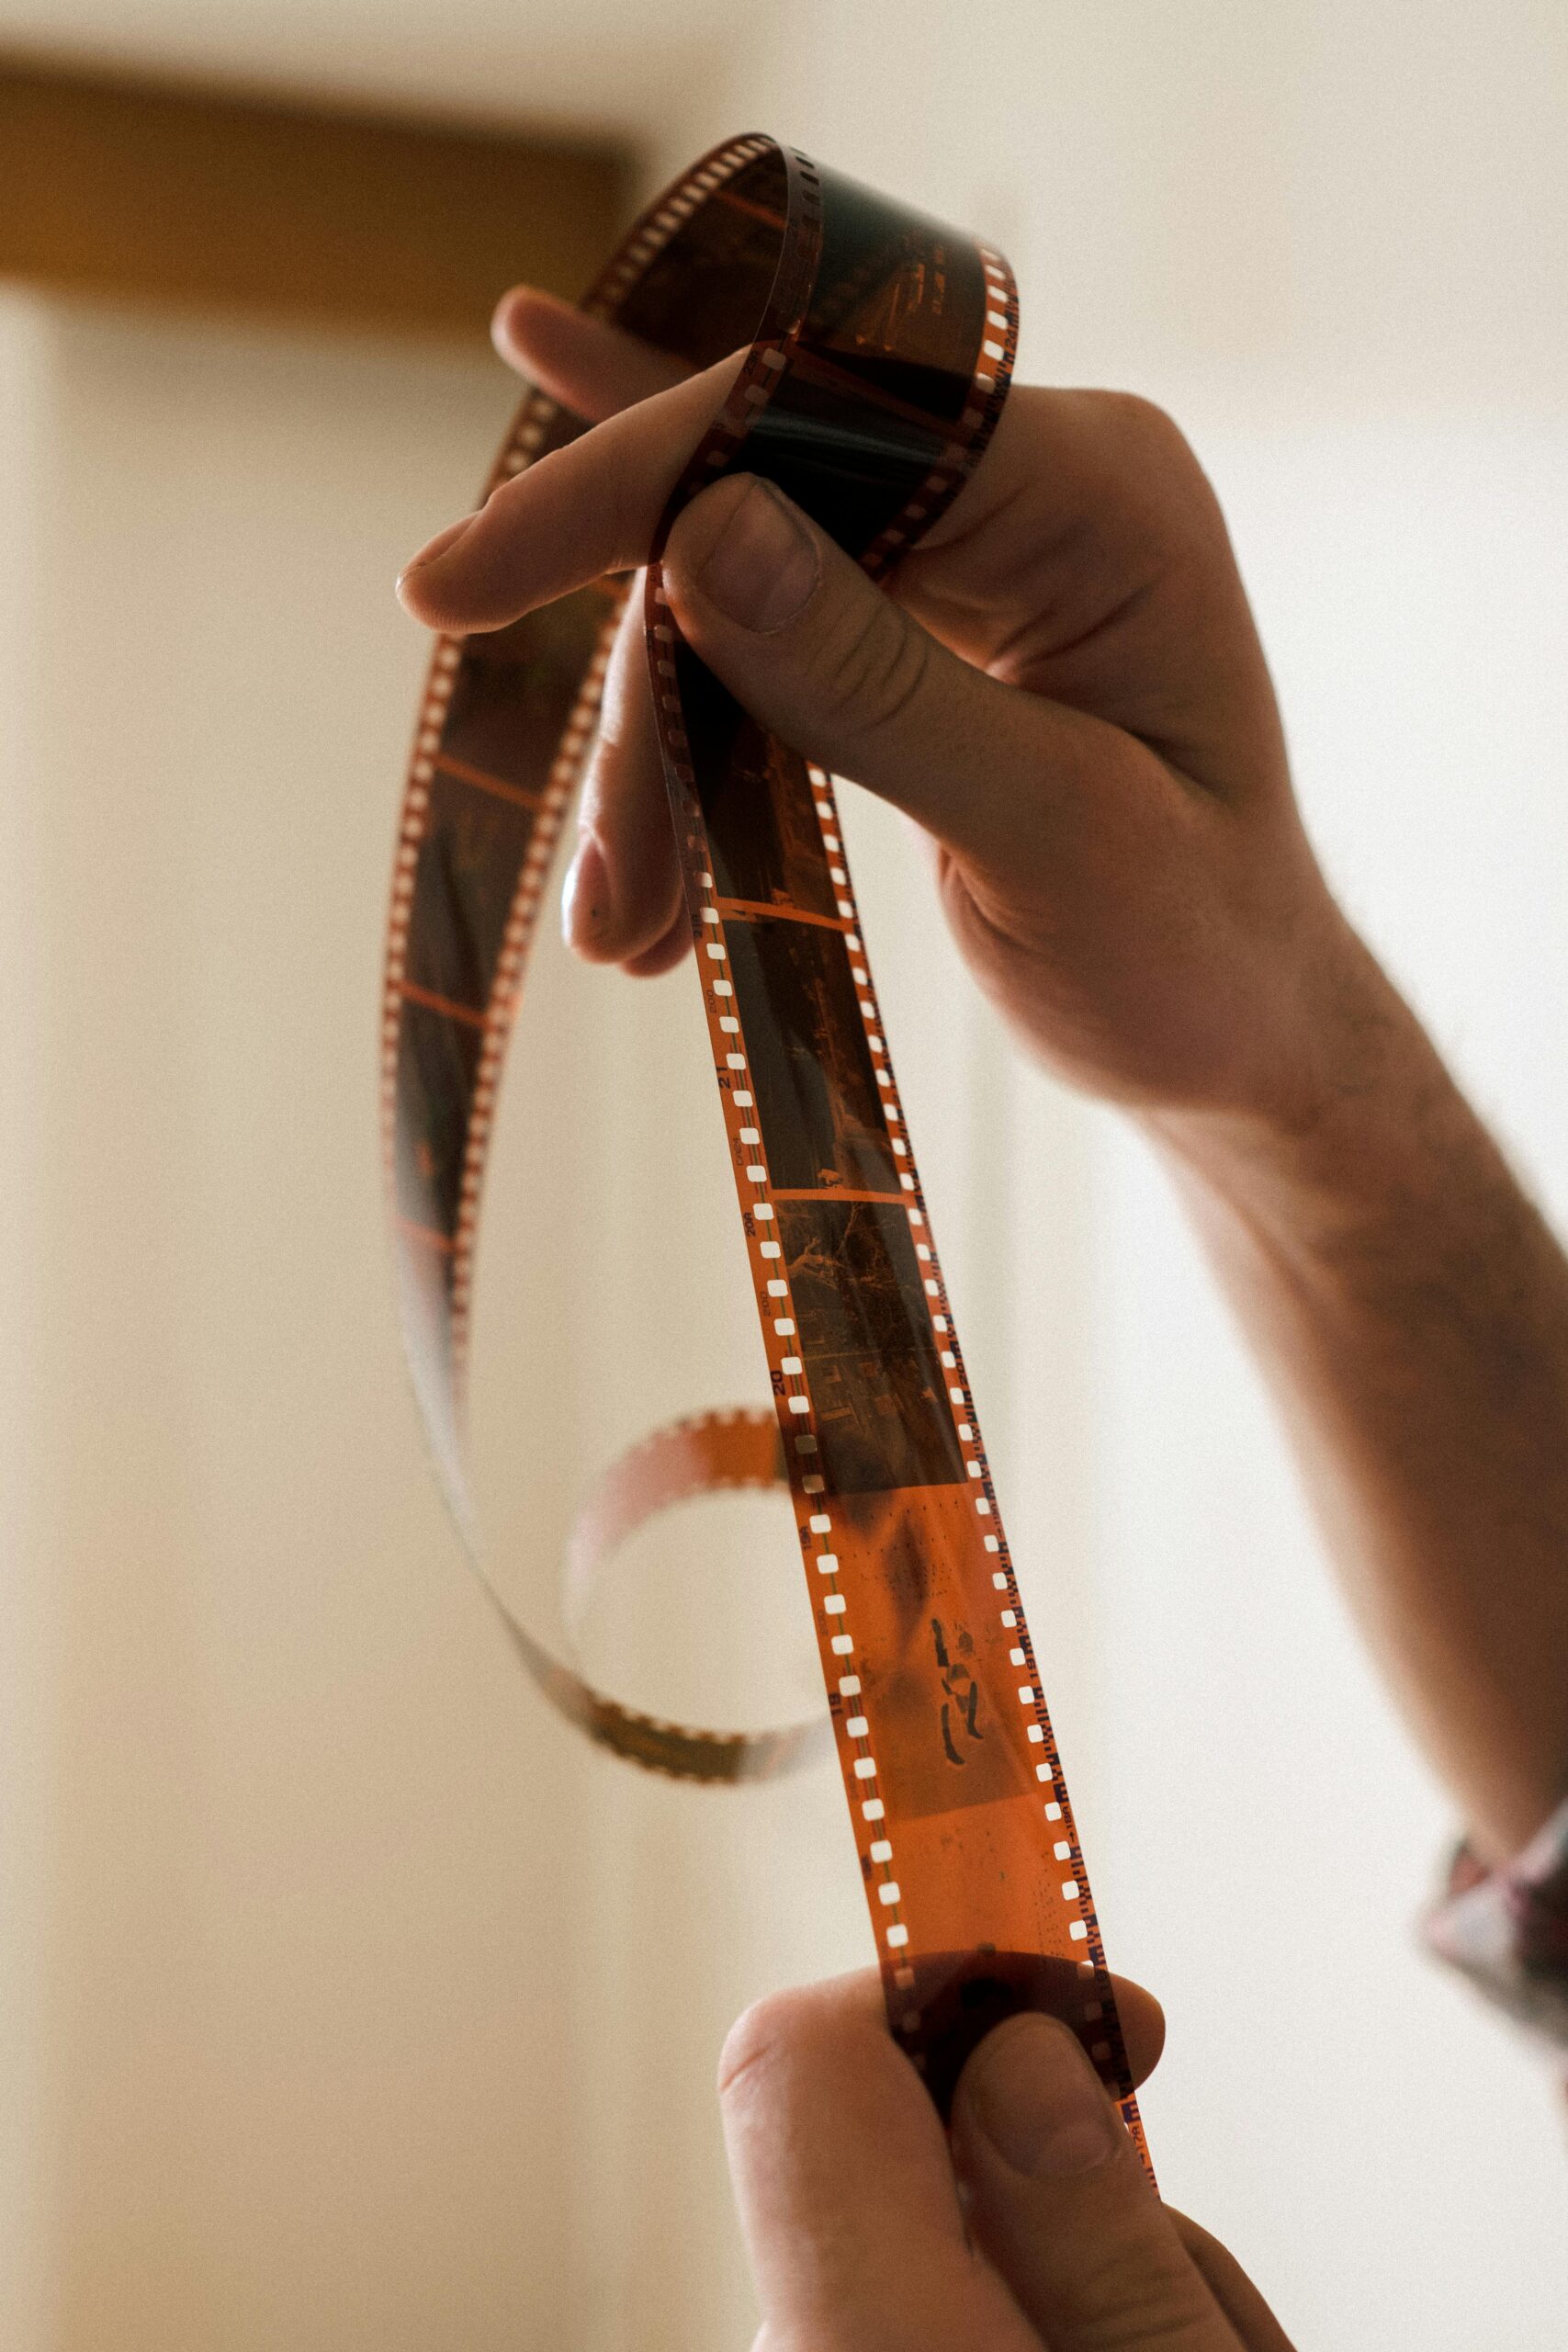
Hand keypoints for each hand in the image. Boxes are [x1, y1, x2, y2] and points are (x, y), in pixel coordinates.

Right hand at [398, 286, 1362, 1129]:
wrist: (1236, 1042)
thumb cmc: (1193, 960)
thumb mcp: (1056, 838)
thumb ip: (886, 688)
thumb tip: (702, 532)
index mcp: (1095, 494)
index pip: (815, 420)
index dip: (625, 486)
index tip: (454, 586)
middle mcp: (1029, 488)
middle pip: (750, 512)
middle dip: (648, 701)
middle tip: (596, 884)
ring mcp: (971, 552)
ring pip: (731, 596)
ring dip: (658, 764)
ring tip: (622, 928)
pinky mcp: (920, 626)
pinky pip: (758, 635)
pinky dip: (679, 736)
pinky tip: (567, 686)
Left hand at [719, 1971, 1292, 2350]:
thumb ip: (1095, 2224)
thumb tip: (1015, 2045)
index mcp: (859, 2341)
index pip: (800, 2058)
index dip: (939, 1985)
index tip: (1087, 2005)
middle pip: (910, 2153)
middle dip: (1069, 2176)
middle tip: (1210, 2302)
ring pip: (946, 2239)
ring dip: (1081, 2269)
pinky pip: (938, 2307)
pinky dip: (1045, 2325)